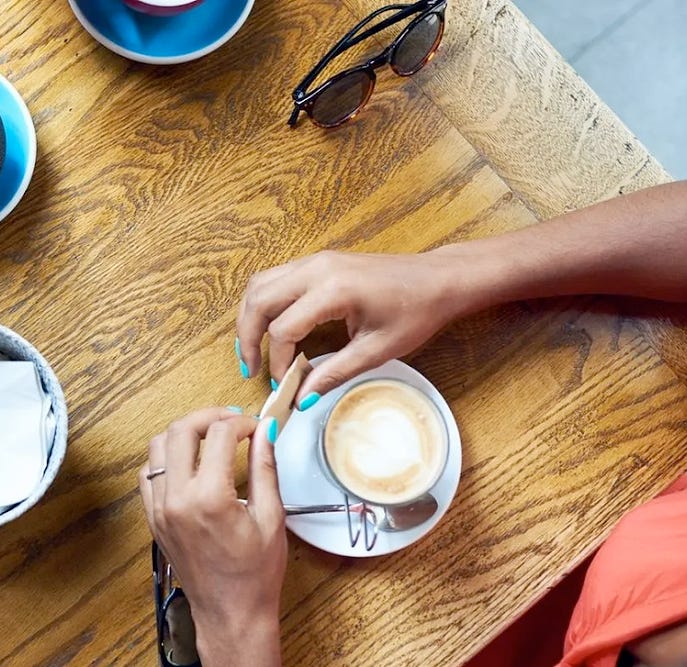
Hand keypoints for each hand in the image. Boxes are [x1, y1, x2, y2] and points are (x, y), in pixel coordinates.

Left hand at [139, 408, 285, 666]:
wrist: (230, 613)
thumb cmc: (255, 574)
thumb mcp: (271, 517)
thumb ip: (265, 468)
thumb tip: (265, 431)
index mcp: (209, 498)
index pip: (221, 435)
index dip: (243, 423)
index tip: (257, 428)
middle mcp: (177, 499)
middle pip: (181, 430)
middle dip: (210, 416)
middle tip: (233, 421)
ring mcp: (159, 508)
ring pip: (158, 446)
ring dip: (184, 433)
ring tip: (211, 437)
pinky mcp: (152, 518)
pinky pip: (148, 474)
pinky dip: (166, 458)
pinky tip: (189, 463)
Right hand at [236, 250, 465, 403]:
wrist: (439, 279)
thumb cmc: (416, 311)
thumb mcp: (377, 350)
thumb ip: (334, 373)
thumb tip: (301, 399)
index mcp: (333, 290)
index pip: (283, 329)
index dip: (278, 362)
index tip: (284, 386)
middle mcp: (316, 269)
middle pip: (259, 301)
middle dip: (247, 338)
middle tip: (250, 369)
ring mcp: (315, 261)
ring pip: (260, 284)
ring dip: (250, 317)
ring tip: (252, 350)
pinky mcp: (317, 262)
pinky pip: (274, 278)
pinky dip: (263, 304)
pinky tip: (270, 328)